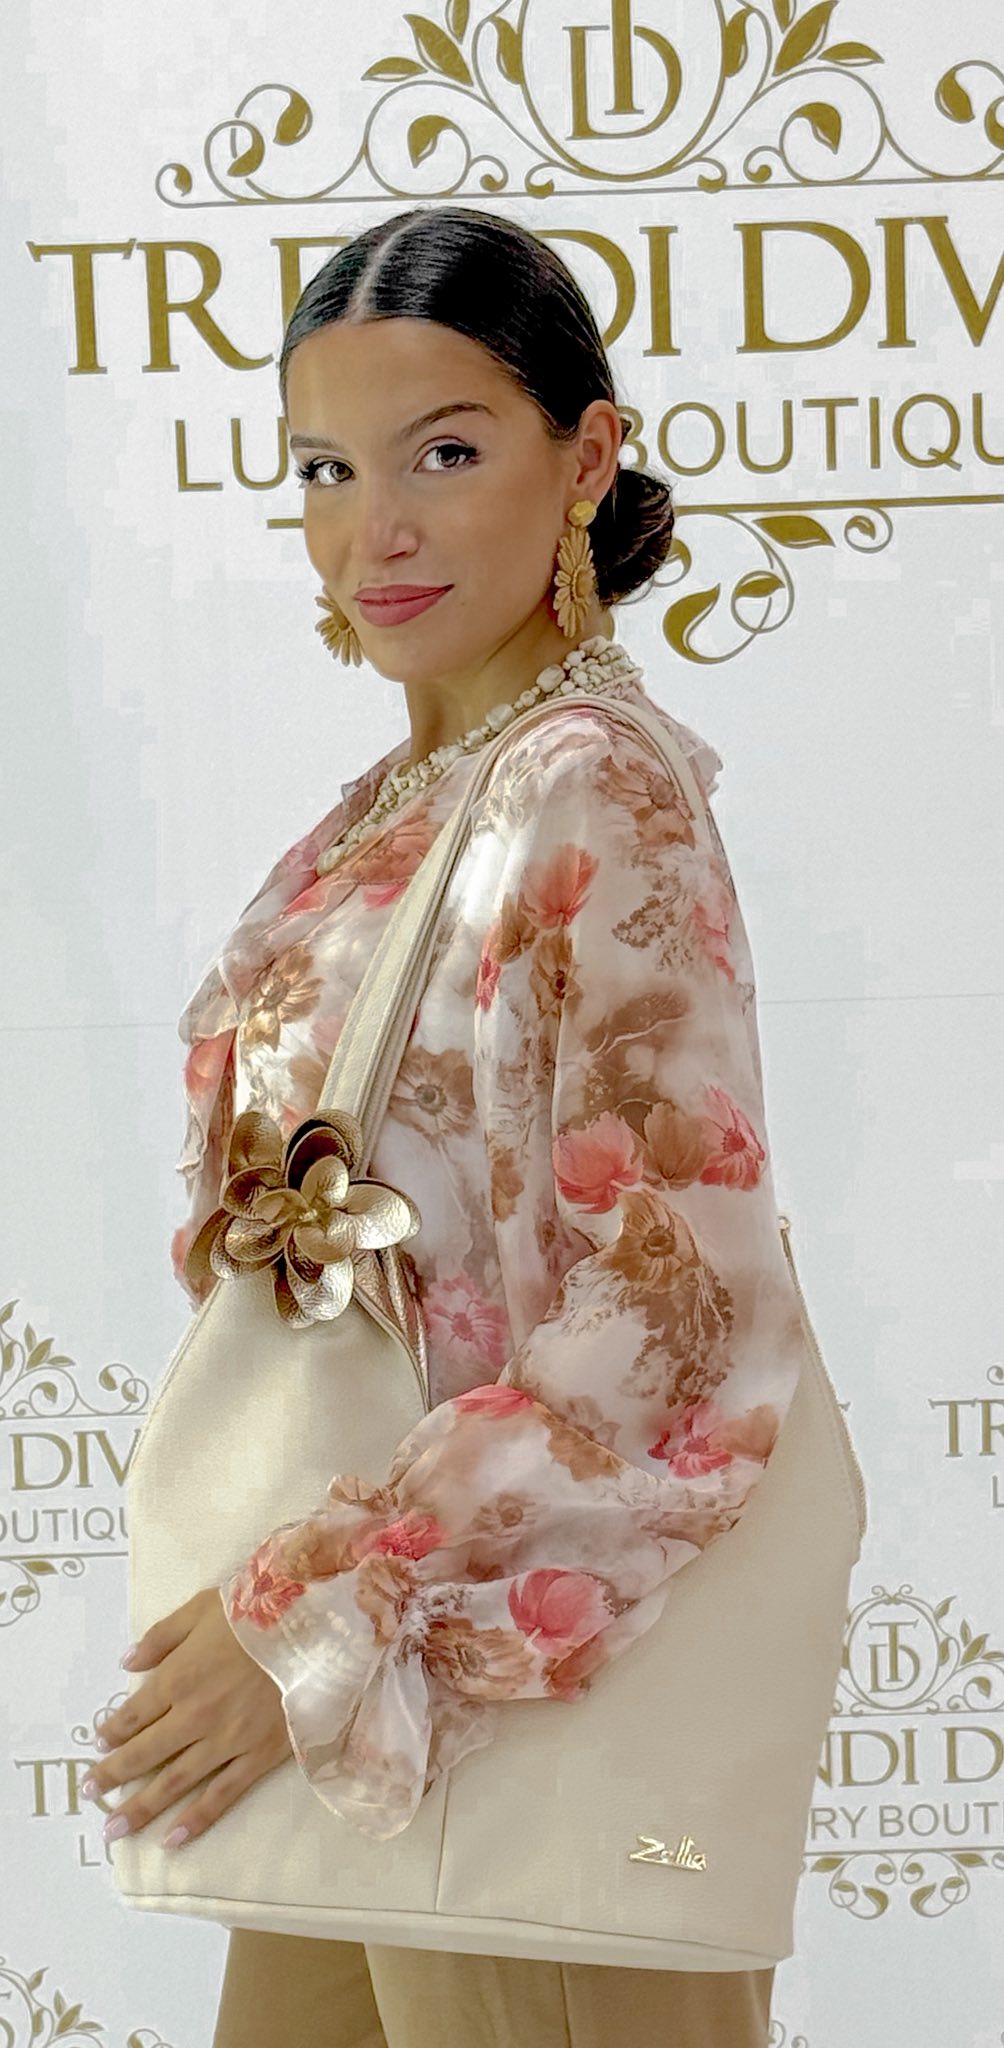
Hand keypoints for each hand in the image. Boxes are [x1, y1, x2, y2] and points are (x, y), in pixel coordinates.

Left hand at [84, 1588, 293, 1848]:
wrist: (317, 1630)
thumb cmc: (259, 1612)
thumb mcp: (202, 1608)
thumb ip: (160, 1637)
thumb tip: (126, 1663)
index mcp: (177, 1677)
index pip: (133, 1714)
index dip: (112, 1731)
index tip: (100, 1742)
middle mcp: (194, 1716)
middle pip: (144, 1753)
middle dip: (113, 1774)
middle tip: (90, 1792)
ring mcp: (226, 1741)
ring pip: (174, 1781)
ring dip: (141, 1807)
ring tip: (114, 1828)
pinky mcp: (257, 1757)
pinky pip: (221, 1794)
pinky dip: (196, 1819)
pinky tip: (172, 1839)